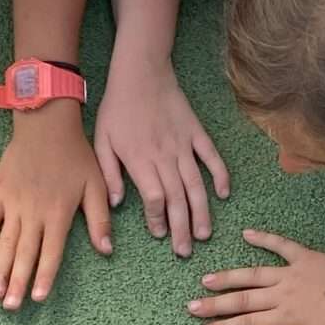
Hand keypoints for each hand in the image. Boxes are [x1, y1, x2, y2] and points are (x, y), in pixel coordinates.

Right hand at [0, 107, 112, 308]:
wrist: (45, 123)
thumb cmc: (75, 153)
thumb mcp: (96, 185)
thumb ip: (100, 219)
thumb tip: (106, 250)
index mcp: (59, 214)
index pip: (51, 253)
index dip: (44, 277)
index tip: (38, 298)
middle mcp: (34, 213)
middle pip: (25, 254)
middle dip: (17, 283)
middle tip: (9, 307)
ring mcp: (13, 204)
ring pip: (5, 243)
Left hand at [94, 59, 229, 257]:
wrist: (140, 73)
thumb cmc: (117, 108)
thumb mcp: (101, 141)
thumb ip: (109, 174)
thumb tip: (118, 203)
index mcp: (140, 161)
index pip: (155, 199)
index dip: (159, 220)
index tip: (159, 235)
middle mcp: (165, 157)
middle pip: (177, 199)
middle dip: (182, 228)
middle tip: (186, 252)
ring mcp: (184, 145)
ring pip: (196, 185)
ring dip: (202, 212)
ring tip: (205, 234)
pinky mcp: (196, 133)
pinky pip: (212, 158)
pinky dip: (220, 176)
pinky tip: (223, 194)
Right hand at [188, 229, 324, 324]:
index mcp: (287, 318)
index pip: (249, 324)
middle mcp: (284, 294)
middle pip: (243, 300)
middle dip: (215, 305)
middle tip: (192, 307)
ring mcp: (293, 273)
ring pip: (254, 274)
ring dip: (229, 277)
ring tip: (206, 279)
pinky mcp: (305, 257)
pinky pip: (281, 245)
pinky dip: (264, 238)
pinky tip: (247, 234)